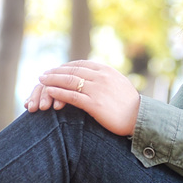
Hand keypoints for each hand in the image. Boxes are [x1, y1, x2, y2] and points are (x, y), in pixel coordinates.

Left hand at [25, 59, 140, 136]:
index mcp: (106, 70)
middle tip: (43, 74)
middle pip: (72, 70)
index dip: (66, 66)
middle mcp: (101, 77)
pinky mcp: (94, 104)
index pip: (81, 64)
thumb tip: (94, 75)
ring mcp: (97, 90)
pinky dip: (58, 92)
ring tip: (42, 81)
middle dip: (55, 72)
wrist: (140, 118)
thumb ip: (105, 78)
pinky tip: (49, 92)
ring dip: (53, 80)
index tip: (56, 69)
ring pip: (69, 81)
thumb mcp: (119, 84)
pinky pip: (72, 96)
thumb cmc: (130, 104)